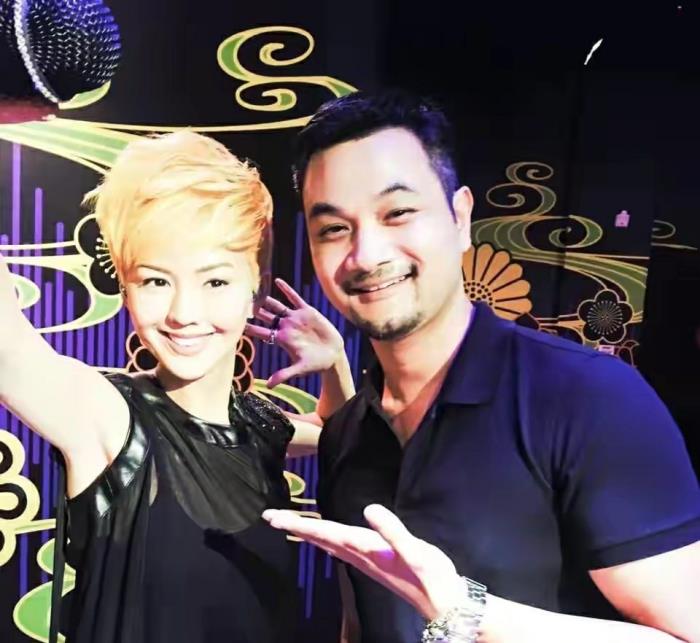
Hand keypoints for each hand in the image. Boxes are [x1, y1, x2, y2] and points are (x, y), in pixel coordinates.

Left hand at [245, 278, 344, 387]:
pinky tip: (277, 281)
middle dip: (254, 310)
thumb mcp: (299, 369)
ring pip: (277, 306)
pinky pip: (294, 298)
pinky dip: (286, 290)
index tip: (237, 322)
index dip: (250, 327)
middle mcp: (286, 327)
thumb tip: (269, 386)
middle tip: (241, 302)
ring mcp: (295, 318)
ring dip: (267, 299)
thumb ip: (284, 375)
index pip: (261, 332)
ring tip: (256, 291)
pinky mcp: (307, 312)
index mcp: (281, 339)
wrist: (333, 355)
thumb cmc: (315, 364)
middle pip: (266, 316)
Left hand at [262, 504, 462, 619]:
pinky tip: (322, 537)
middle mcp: (359, 555)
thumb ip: (393, 531)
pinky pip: (339, 547)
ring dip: (306, 533)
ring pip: (327, 544)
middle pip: (319, 539)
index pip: (325, 533)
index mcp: (365, 549)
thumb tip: (370, 510)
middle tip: (269, 517)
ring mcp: (365, 560)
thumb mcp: (416, 552)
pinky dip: (324, 538)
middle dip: (294, 528)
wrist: (444, 602)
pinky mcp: (373, 561)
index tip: (275, 519)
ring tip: (288, 524)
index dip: (299, 524)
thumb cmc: (432, 576)